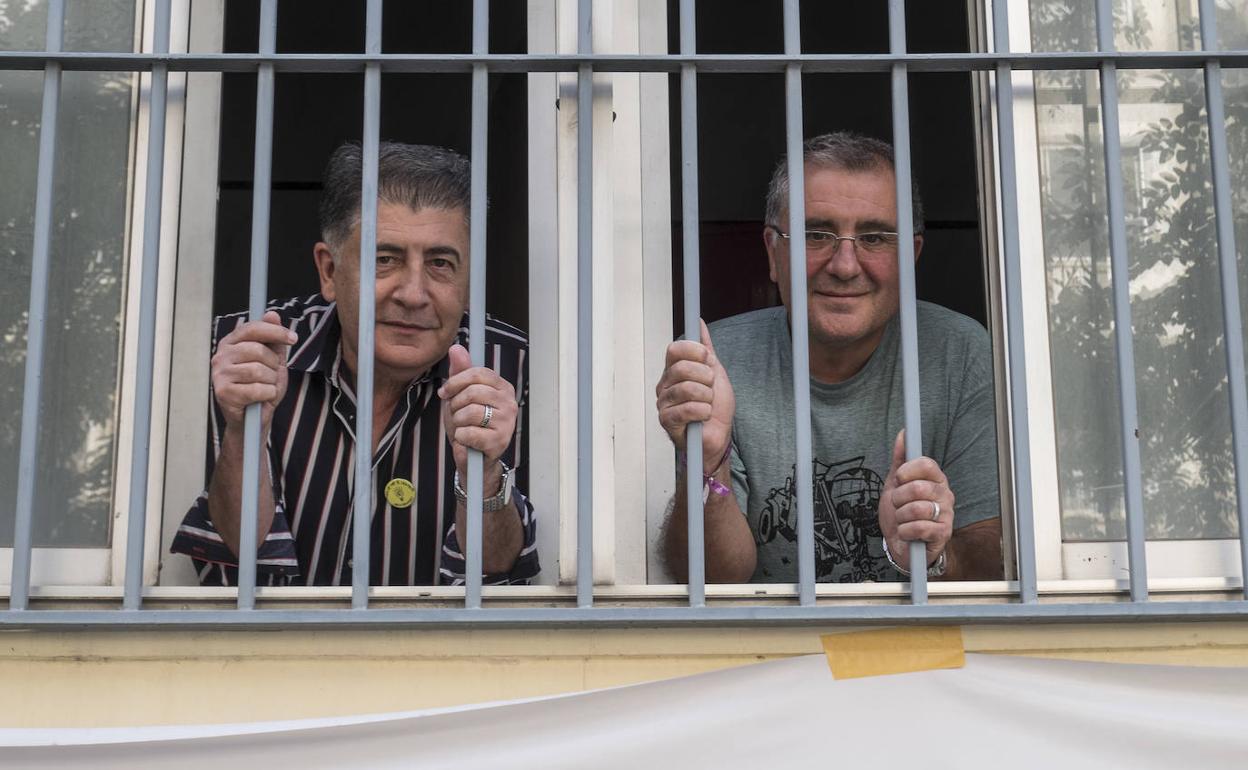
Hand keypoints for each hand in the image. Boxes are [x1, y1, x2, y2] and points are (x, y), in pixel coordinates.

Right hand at [210, 310, 296, 429]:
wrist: (253, 419)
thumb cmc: (262, 388)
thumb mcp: (273, 362)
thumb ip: (273, 340)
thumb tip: (272, 313)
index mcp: (231, 343)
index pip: (252, 328)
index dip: (275, 331)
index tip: (293, 338)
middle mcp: (220, 356)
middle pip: (257, 350)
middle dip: (273, 364)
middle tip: (272, 375)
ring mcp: (219, 374)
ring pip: (258, 370)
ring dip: (271, 382)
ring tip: (266, 387)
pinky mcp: (222, 392)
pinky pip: (257, 389)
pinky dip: (267, 394)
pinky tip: (261, 398)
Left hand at [439, 344, 517, 483]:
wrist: (474, 457)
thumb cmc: (468, 424)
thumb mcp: (460, 396)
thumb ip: (460, 372)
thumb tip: (456, 348)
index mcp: (503, 387)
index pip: (478, 373)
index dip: (456, 382)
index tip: (445, 392)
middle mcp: (510, 402)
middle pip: (472, 392)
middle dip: (455, 404)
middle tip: (456, 415)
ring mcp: (507, 422)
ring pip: (469, 412)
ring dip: (458, 422)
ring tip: (463, 428)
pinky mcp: (500, 441)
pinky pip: (468, 432)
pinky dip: (461, 437)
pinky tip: (467, 440)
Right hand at [655, 319, 734, 469]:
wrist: (719, 435)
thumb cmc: (716, 407)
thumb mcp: (715, 372)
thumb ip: (705, 349)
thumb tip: (699, 325)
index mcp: (674, 371)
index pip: (675, 349)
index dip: (694, 351)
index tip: (707, 359)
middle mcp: (665, 384)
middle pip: (682, 368)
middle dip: (705, 378)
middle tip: (710, 388)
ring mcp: (663, 402)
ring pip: (687, 389)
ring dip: (707, 398)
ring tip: (708, 405)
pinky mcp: (666, 421)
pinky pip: (687, 409)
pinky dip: (703, 412)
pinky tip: (704, 416)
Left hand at [878, 430, 954, 571]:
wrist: (900, 542)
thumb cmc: (901, 511)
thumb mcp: (895, 484)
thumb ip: (899, 460)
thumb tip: (903, 434)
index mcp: (935, 479)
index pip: (926, 464)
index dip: (908, 470)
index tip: (898, 478)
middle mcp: (945, 494)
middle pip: (918, 487)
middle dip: (898, 498)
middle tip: (897, 504)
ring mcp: (946, 514)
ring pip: (916, 509)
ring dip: (900, 517)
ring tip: (902, 520)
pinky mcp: (944, 533)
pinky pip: (919, 528)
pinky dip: (905, 531)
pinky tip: (907, 532)